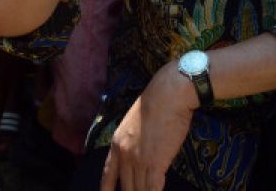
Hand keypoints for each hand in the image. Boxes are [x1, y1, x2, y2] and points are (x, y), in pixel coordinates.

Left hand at [101, 63, 195, 190]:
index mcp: (116, 144)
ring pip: (139, 190)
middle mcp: (124, 155)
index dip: (107, 190)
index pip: (107, 175)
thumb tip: (139, 154)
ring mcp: (139, 160)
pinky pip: (153, 188)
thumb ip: (131, 142)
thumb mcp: (132, 123)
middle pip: (126, 187)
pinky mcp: (156, 163)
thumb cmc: (155, 103)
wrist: (168, 95)